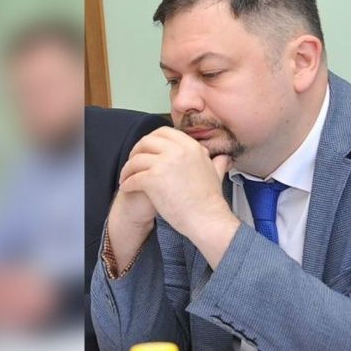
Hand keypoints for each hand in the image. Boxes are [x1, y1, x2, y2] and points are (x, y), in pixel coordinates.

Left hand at [119, 126, 239, 267]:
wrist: (207, 218)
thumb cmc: (210, 200)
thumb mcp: (216, 173)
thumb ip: (217, 162)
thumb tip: (224, 158)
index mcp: (190, 146)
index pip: (163, 132)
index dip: (151, 140)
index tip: (146, 150)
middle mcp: (177, 150)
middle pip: (146, 142)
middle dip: (135, 151)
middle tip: (133, 163)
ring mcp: (164, 164)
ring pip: (136, 160)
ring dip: (128, 169)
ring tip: (126, 178)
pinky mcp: (153, 179)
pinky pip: (133, 177)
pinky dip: (127, 183)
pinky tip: (127, 188)